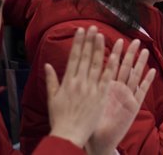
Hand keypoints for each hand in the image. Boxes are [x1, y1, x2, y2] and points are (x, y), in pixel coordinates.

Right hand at [46, 26, 121, 148]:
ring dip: (100, 48)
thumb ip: (51, 80)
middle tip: (93, 27)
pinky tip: (115, 55)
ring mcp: (91, 88)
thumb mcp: (52, 98)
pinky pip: (107, 78)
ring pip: (97, 64)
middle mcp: (79, 82)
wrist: (69, 135)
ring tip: (102, 35)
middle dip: (89, 41)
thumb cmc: (59, 118)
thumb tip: (47, 65)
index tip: (81, 31)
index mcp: (67, 81)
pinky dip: (111, 66)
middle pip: (86, 57)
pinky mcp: (101, 96)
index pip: (74, 57)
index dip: (78, 43)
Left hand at [86, 39, 156, 154]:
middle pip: (125, 67)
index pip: (109, 65)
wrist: (97, 141)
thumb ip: (77, 85)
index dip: (112, 52)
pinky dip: (147, 81)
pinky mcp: (133, 106)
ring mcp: (126, 97)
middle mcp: (117, 89)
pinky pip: (141, 91)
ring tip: (144, 50)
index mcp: (104, 86)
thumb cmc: (88, 122)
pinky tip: (152, 71)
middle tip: (135, 40)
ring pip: (135, 76)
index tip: (114, 38)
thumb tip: (60, 72)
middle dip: (129, 53)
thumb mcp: (82, 101)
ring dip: (140, 63)